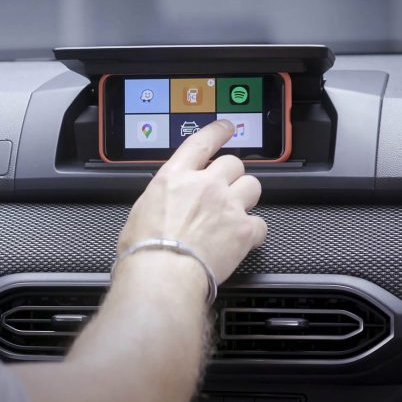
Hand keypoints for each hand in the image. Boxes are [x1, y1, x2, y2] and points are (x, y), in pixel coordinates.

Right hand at [117, 120, 266, 282]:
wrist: (162, 274)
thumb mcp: (141, 212)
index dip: (218, 131)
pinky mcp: (243, 230)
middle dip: (231, 174)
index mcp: (175, 177)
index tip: (226, 128)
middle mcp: (205, 185)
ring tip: (235, 212)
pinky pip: (260, 223)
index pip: (202, 142)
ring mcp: (227, 205)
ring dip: (245, 196)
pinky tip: (242, 239)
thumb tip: (165, 204)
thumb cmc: (145, 249)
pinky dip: (253, 231)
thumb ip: (161, 200)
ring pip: (253, 185)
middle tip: (225, 188)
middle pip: (233, 163)